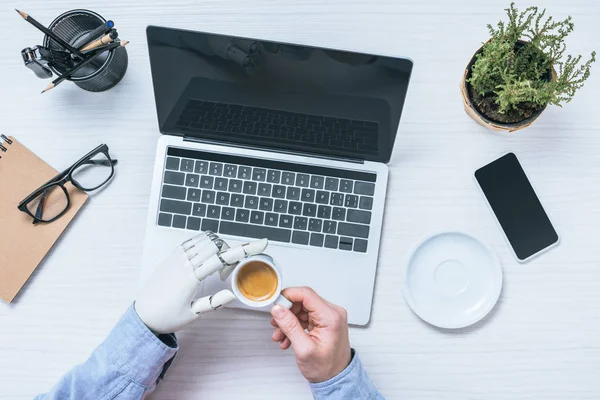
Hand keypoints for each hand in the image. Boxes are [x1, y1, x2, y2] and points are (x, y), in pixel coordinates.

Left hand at [135, 231, 267, 333]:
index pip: (223, 256)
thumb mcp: (192, 315)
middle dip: (230, 252)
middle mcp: (184, 262)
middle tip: (226, 274)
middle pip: (217, 243)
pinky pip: (194, 240)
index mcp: (191, 277)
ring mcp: (177, 256)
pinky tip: (205, 260)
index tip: (262, 243)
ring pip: (206, 239)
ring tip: (215, 269)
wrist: (142, 315)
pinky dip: (206, 244)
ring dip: (218, 247)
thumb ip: (213, 302)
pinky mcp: (173, 255)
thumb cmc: (167, 317)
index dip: (245, 248)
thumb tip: (232, 293)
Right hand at [270, 287, 351, 382]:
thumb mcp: (304, 349)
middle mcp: (332, 313)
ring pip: (302, 310)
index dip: (288, 296)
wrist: (336, 379)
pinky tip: (288, 338)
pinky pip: (305, 317)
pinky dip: (294, 325)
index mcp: (331, 317)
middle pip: (303, 301)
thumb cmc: (326, 368)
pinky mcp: (324, 322)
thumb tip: (278, 309)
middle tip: (276, 324)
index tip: (275, 305)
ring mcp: (329, 317)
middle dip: (286, 313)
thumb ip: (290, 326)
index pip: (306, 294)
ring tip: (280, 335)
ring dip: (288, 321)